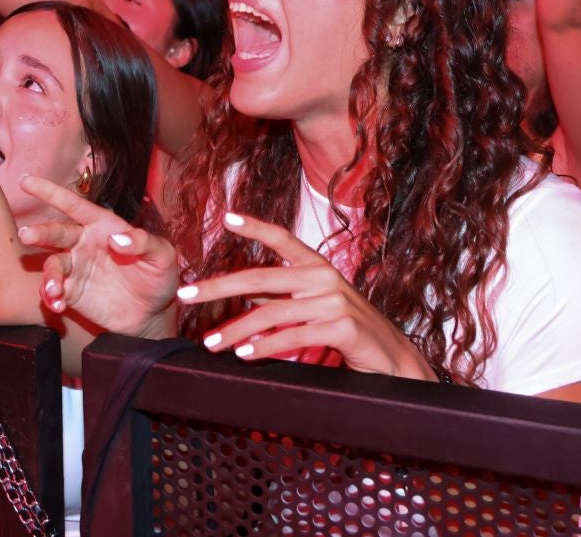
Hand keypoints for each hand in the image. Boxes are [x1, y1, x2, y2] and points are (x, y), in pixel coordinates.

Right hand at [17, 175, 180, 335]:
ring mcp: (76, 268)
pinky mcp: (72, 293)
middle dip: (40, 231)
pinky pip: (54, 292)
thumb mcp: (162, 255)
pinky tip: (58, 304)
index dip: (51, 192)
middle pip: (56, 232)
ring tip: (54, 290)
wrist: (152, 314)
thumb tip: (116, 239)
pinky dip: (51, 297)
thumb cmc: (158, 277)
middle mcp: (84, 243)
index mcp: (102, 225)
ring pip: (53, 265)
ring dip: (49, 276)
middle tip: (27, 234)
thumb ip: (143, 242)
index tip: (27, 181)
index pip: (74, 205)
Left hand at [177, 212, 436, 379]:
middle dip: (217, 286)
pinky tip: (245, 354)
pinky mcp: (341, 327)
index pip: (283, 238)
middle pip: (260, 277)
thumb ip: (284, 299)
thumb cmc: (351, 334)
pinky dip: (264, 347)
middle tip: (186, 294)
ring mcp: (334, 301)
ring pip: (270, 312)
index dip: (255, 227)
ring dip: (235, 330)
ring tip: (211, 343)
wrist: (394, 362)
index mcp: (318, 267)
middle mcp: (324, 278)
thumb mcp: (315, 309)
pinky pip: (292, 336)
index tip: (227, 217)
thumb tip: (244, 296)